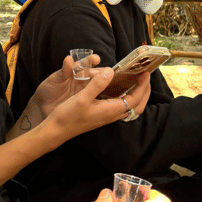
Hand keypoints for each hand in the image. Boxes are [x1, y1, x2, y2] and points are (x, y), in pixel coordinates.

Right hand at [33, 55, 150, 121]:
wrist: (56, 131)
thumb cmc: (68, 116)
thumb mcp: (82, 98)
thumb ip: (97, 84)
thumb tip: (111, 71)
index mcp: (110, 110)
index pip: (134, 98)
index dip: (142, 86)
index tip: (145, 73)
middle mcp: (111, 115)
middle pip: (137, 105)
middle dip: (144, 91)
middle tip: (145, 77)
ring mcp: (106, 116)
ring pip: (129, 107)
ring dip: (137, 95)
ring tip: (137, 82)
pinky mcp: (101, 115)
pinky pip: (120, 106)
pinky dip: (126, 97)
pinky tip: (119, 89)